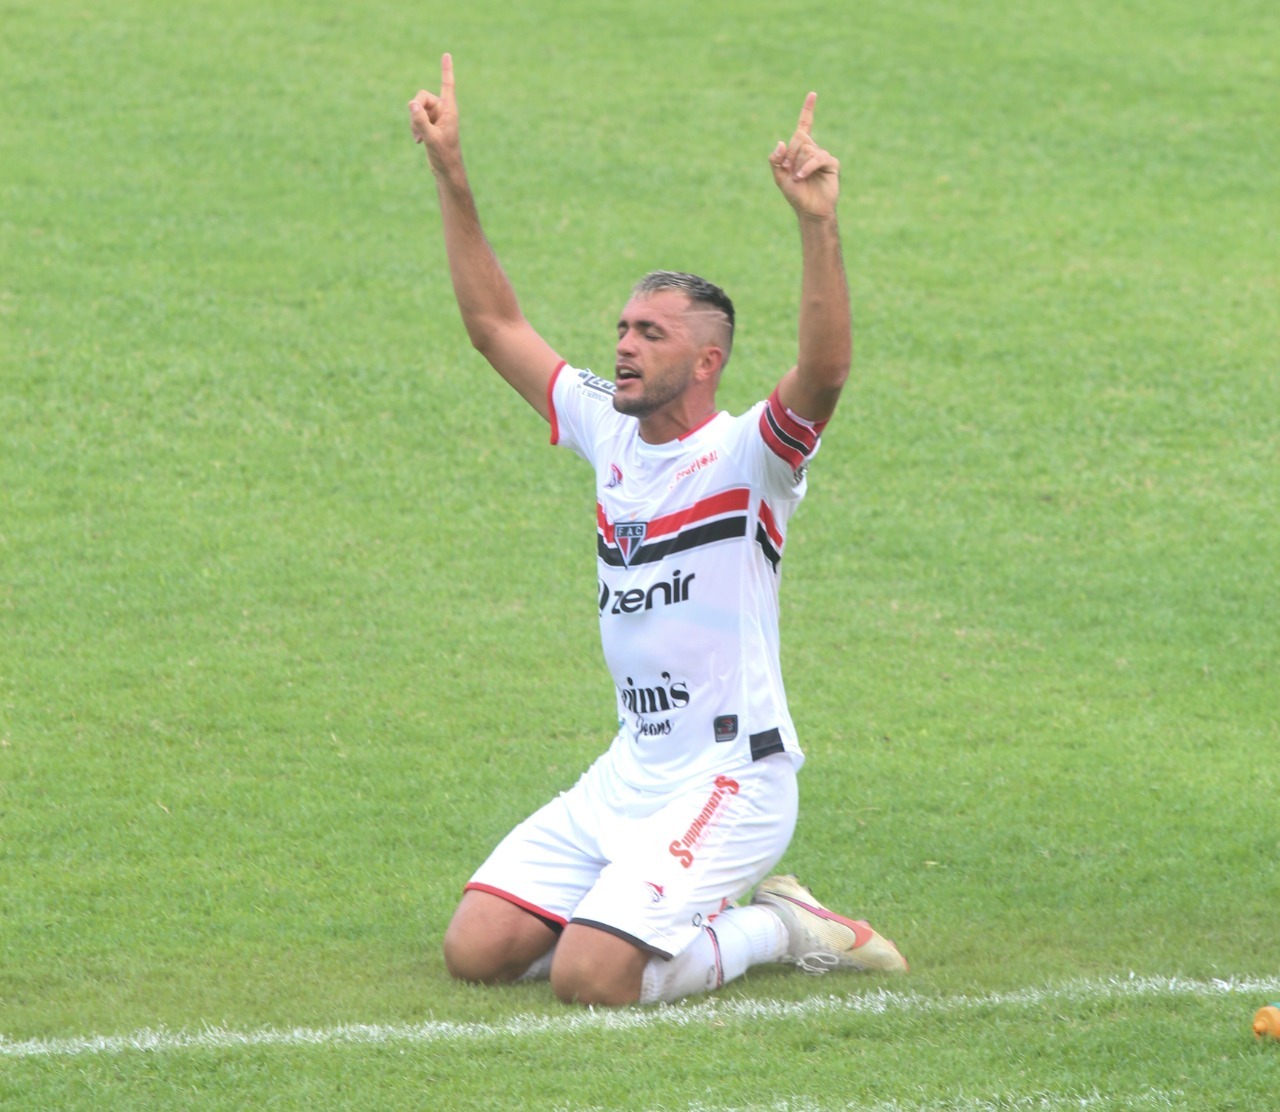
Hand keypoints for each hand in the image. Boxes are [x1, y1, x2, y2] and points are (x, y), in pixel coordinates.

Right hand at [408, 53, 460, 178]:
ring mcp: (435, 117)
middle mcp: (443, 111)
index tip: (447, 55)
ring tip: (419, 137)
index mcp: (449, 110)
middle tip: (417, 126)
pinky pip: (416, 118)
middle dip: (415, 109)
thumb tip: (411, 103)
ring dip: (413, 121)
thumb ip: (420, 120)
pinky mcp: (430, 125)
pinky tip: (418, 140)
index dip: (446, 70)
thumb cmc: (444, 155)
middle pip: (422, 97)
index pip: (447, 85)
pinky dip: (414, 127)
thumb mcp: (431, 138)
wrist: (446, 170)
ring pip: (417, 108)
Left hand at [769, 92, 839, 218]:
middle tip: (789, 170)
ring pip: (807, 148)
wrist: (810, 210)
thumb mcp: (779, 177)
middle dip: (791, 154)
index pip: (805, 125)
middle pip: (799, 138)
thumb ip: (775, 160)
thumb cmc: (796, 194)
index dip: (808, 110)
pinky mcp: (831, 163)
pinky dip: (807, 167)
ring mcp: (822, 155)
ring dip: (798, 164)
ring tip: (798, 178)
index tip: (813, 94)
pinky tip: (802, 177)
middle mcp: (812, 149)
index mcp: (800, 149)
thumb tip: (780, 142)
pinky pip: (817, 158)